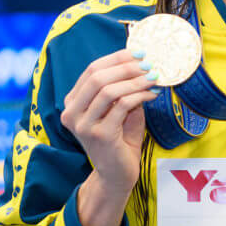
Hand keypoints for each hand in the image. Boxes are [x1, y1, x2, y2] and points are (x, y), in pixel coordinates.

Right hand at [60, 49, 159, 195]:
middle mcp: (71, 113)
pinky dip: (140, 96)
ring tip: (153, 77)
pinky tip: (153, 94)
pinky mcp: (100, 135)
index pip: (92, 70)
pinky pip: (122, 106)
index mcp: (72, 102)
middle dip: (126, 67)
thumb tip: (141, 61)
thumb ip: (122, 87)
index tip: (139, 52)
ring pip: (109, 90)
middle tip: (148, 63)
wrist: (117, 174)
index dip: (116, 58)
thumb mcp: (119, 108)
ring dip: (135, 80)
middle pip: (97, 77)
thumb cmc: (120, 138)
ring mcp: (83, 125)